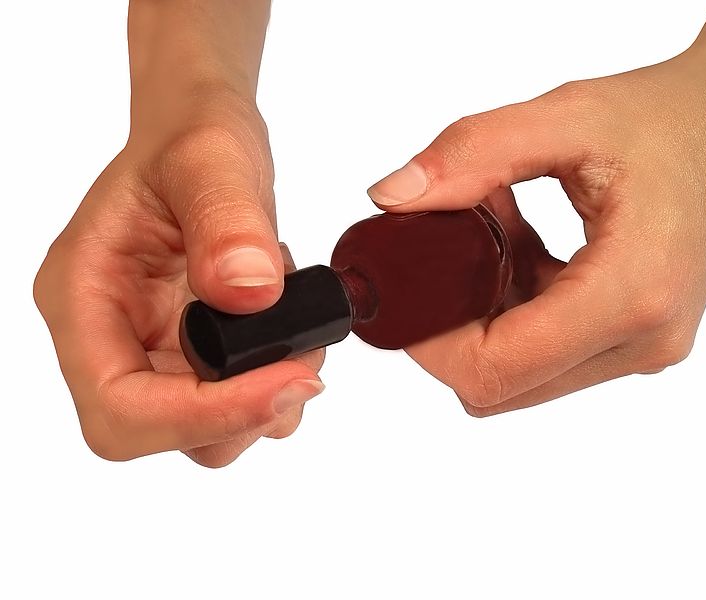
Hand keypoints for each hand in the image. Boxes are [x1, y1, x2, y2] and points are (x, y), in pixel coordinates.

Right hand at [34, 0, 323, 465]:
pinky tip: (293, 334)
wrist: (202, 138)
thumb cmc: (190, 137)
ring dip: (263, 405)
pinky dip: (273, 385)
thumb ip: (226, 219)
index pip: (119, 406)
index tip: (287, 378)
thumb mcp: (211, 155)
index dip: (202, 414)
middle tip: (306, 363)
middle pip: (156, 432)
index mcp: (82, 297)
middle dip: (238, 413)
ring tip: (301, 338)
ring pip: (201, 431)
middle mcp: (108, 337)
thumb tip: (250, 292)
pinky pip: (231, 402)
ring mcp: (150, 350)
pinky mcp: (192, 354)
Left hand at [367, 0, 705, 415]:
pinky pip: (550, 353)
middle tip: (449, 251)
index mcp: (633, 293)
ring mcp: (646, 346)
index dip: (431, 344)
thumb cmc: (672, 115)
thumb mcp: (564, 118)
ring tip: (500, 235)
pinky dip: (517, 309)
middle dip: (454, 326)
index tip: (408, 291)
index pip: (496, 370)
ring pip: (523, 375)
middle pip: (504, 385)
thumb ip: (470, 156)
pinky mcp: (640, 339)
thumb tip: (393, 199)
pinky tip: (523, 247)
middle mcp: (645, 339)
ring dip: (488, 315)